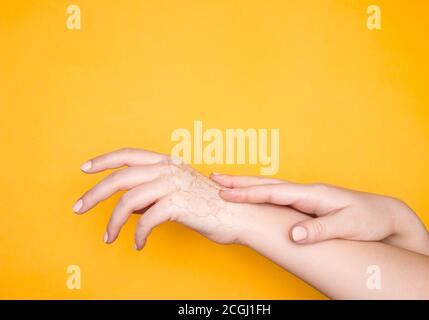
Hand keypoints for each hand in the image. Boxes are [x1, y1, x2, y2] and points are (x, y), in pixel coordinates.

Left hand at [72, 148, 251, 249]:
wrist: (238, 215)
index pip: (128, 155)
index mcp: (167, 162)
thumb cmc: (209, 205)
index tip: (85, 169)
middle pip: (120, 177)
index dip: (104, 160)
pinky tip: (137, 244)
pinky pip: (147, 220)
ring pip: (129, 201)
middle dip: (94, 194)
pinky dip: (137, 235)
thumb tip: (130, 205)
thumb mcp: (178, 192)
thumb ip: (153, 193)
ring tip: (108, 237)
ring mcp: (174, 185)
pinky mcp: (179, 204)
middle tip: (78, 208)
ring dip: (114, 222)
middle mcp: (168, 169)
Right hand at [211, 174, 428, 257]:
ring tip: (224, 182)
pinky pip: (276, 194)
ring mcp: (305, 195)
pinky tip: (251, 193)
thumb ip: (321, 230)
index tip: (226, 192)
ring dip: (246, 184)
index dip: (249, 193)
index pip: (274, 192)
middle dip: (240, 181)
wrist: (384, 214)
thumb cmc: (368, 220)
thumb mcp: (348, 227)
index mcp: (313, 194)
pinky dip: (258, 191)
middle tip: (214, 178)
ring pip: (269, 186)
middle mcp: (306, 191)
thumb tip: (294, 234)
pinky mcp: (306, 202)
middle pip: (267, 184)